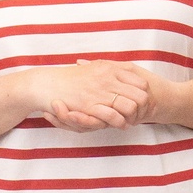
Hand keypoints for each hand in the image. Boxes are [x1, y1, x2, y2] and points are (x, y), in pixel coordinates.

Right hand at [31, 60, 152, 131]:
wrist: (47, 83)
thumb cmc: (69, 77)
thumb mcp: (94, 67)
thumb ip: (111, 67)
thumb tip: (129, 68)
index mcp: (110, 68)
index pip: (140, 82)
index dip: (144, 93)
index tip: (141, 101)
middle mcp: (108, 79)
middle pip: (140, 95)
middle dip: (144, 107)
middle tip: (140, 113)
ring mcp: (100, 92)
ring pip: (131, 106)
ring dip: (134, 116)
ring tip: (131, 120)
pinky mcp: (91, 106)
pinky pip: (115, 116)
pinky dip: (120, 122)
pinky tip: (120, 125)